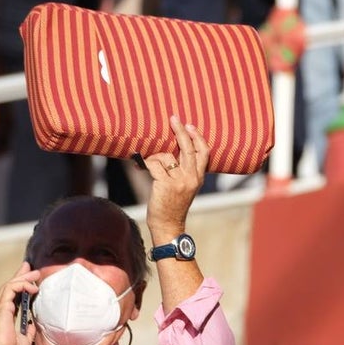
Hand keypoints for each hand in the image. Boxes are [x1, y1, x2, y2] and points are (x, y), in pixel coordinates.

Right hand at [0, 262, 40, 344]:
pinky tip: (33, 287)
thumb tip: (34, 324)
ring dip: (23, 277)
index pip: (15, 298)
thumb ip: (28, 331)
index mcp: (7, 318)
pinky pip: (11, 289)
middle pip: (11, 288)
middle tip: (30, 267)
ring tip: (35, 273)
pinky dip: (22, 285)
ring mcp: (1, 308)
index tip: (31, 281)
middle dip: (21, 276)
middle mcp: (2, 311)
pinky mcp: (2, 307)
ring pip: (10, 286)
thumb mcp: (25, 341)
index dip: (22, 288)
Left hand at [142, 116, 208, 241]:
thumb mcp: (184, 188)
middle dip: (181, 131)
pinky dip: (145, 164)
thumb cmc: (172, 206)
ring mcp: (179, 181)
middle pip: (188, 148)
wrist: (168, 226)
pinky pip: (154, 165)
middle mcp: (192, 178)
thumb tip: (171, 151)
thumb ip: (183, 171)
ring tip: (147, 166)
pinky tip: (140, 167)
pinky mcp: (165, 184)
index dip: (197, 137)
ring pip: (166, 156)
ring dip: (154, 158)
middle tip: (173, 118)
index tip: (190, 126)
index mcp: (198, 178)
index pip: (204, 152)